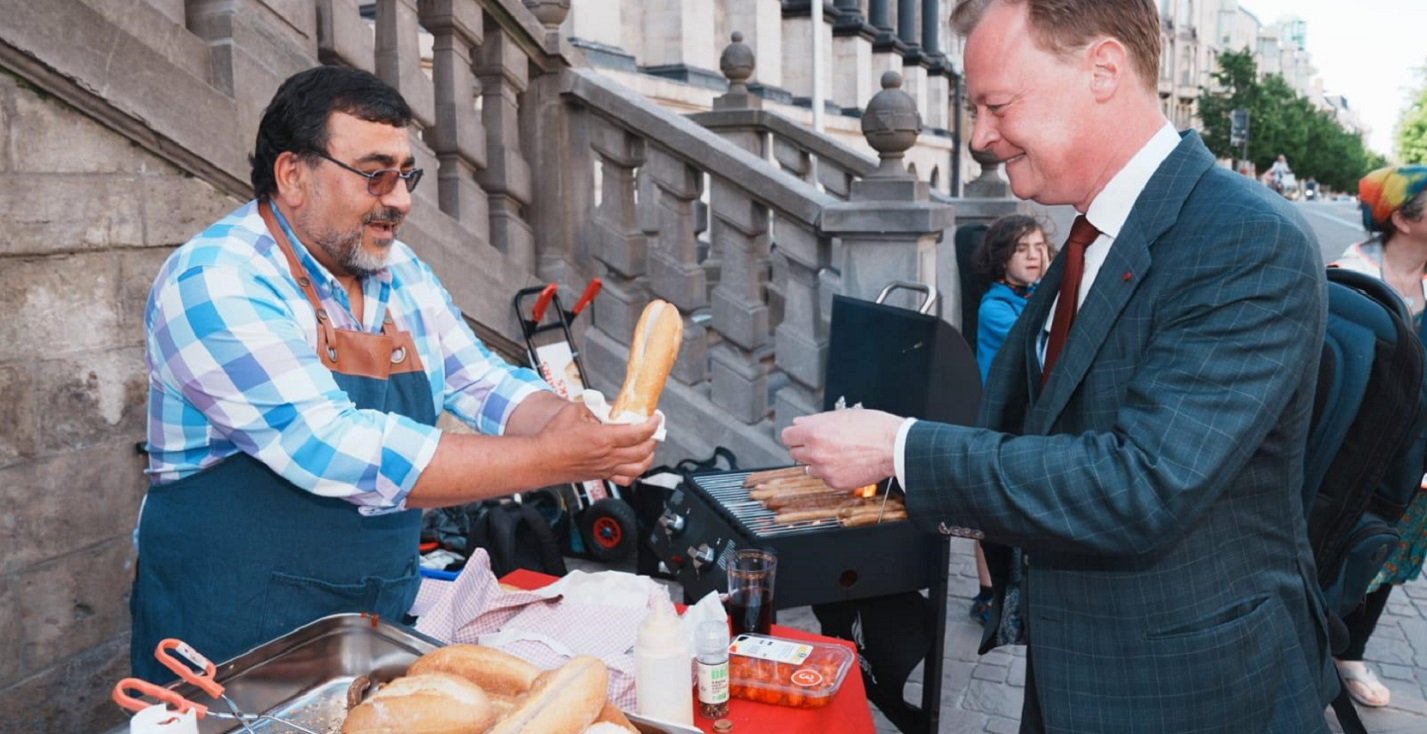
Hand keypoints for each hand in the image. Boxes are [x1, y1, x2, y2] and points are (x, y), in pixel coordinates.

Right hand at [537, 402, 658, 484]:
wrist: (540, 461)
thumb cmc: (552, 438)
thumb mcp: (575, 411)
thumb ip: (595, 408)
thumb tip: (608, 407)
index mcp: (604, 438)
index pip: (638, 433)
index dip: (652, 424)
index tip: (656, 417)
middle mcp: (608, 456)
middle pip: (644, 450)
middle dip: (654, 438)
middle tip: (655, 428)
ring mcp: (606, 468)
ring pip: (639, 467)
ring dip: (649, 455)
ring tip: (650, 445)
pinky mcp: (601, 476)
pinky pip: (626, 479)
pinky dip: (636, 471)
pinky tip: (636, 463)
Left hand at [781, 409, 902, 489]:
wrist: (894, 446)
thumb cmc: (873, 427)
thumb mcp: (841, 415)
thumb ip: (816, 421)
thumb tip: (799, 423)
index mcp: (814, 432)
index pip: (786, 436)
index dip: (794, 434)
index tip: (798, 435)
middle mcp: (815, 452)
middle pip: (794, 452)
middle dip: (805, 447)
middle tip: (820, 444)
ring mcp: (824, 469)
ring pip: (808, 467)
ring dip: (817, 461)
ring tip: (836, 454)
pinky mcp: (835, 483)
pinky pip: (824, 478)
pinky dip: (831, 473)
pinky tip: (844, 463)